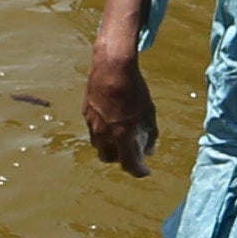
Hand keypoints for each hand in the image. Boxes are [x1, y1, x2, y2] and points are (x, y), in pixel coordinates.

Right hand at [81, 43, 157, 174]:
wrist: (112, 66)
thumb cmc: (134, 89)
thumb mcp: (149, 113)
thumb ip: (150, 134)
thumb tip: (149, 149)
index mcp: (122, 136)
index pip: (129, 164)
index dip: (139, 171)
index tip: (145, 171)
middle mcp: (104, 134)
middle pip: (109, 158)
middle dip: (120, 158)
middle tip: (132, 150)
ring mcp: (92, 124)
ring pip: (99, 144)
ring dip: (110, 145)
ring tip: (120, 133)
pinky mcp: (86, 112)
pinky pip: (94, 128)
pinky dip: (104, 130)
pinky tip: (112, 117)